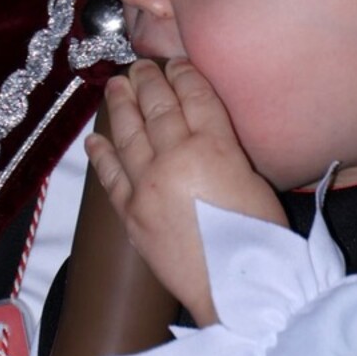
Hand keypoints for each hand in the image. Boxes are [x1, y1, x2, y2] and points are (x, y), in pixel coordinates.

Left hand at [86, 59, 285, 324]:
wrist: (236, 294)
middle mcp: (175, 158)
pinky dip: (102, 154)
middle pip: (158, 107)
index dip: (184, 74)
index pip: (194, 96)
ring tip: (116, 86)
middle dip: (149, 80)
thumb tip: (202, 132)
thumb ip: (225, 150)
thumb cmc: (261, 240)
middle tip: (140, 65)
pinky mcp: (132, 214)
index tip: (176, 61)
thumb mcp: (255, 179)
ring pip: (129, 133)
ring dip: (121, 105)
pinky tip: (95, 138)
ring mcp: (148, 186)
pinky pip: (111, 177)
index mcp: (214, 146)